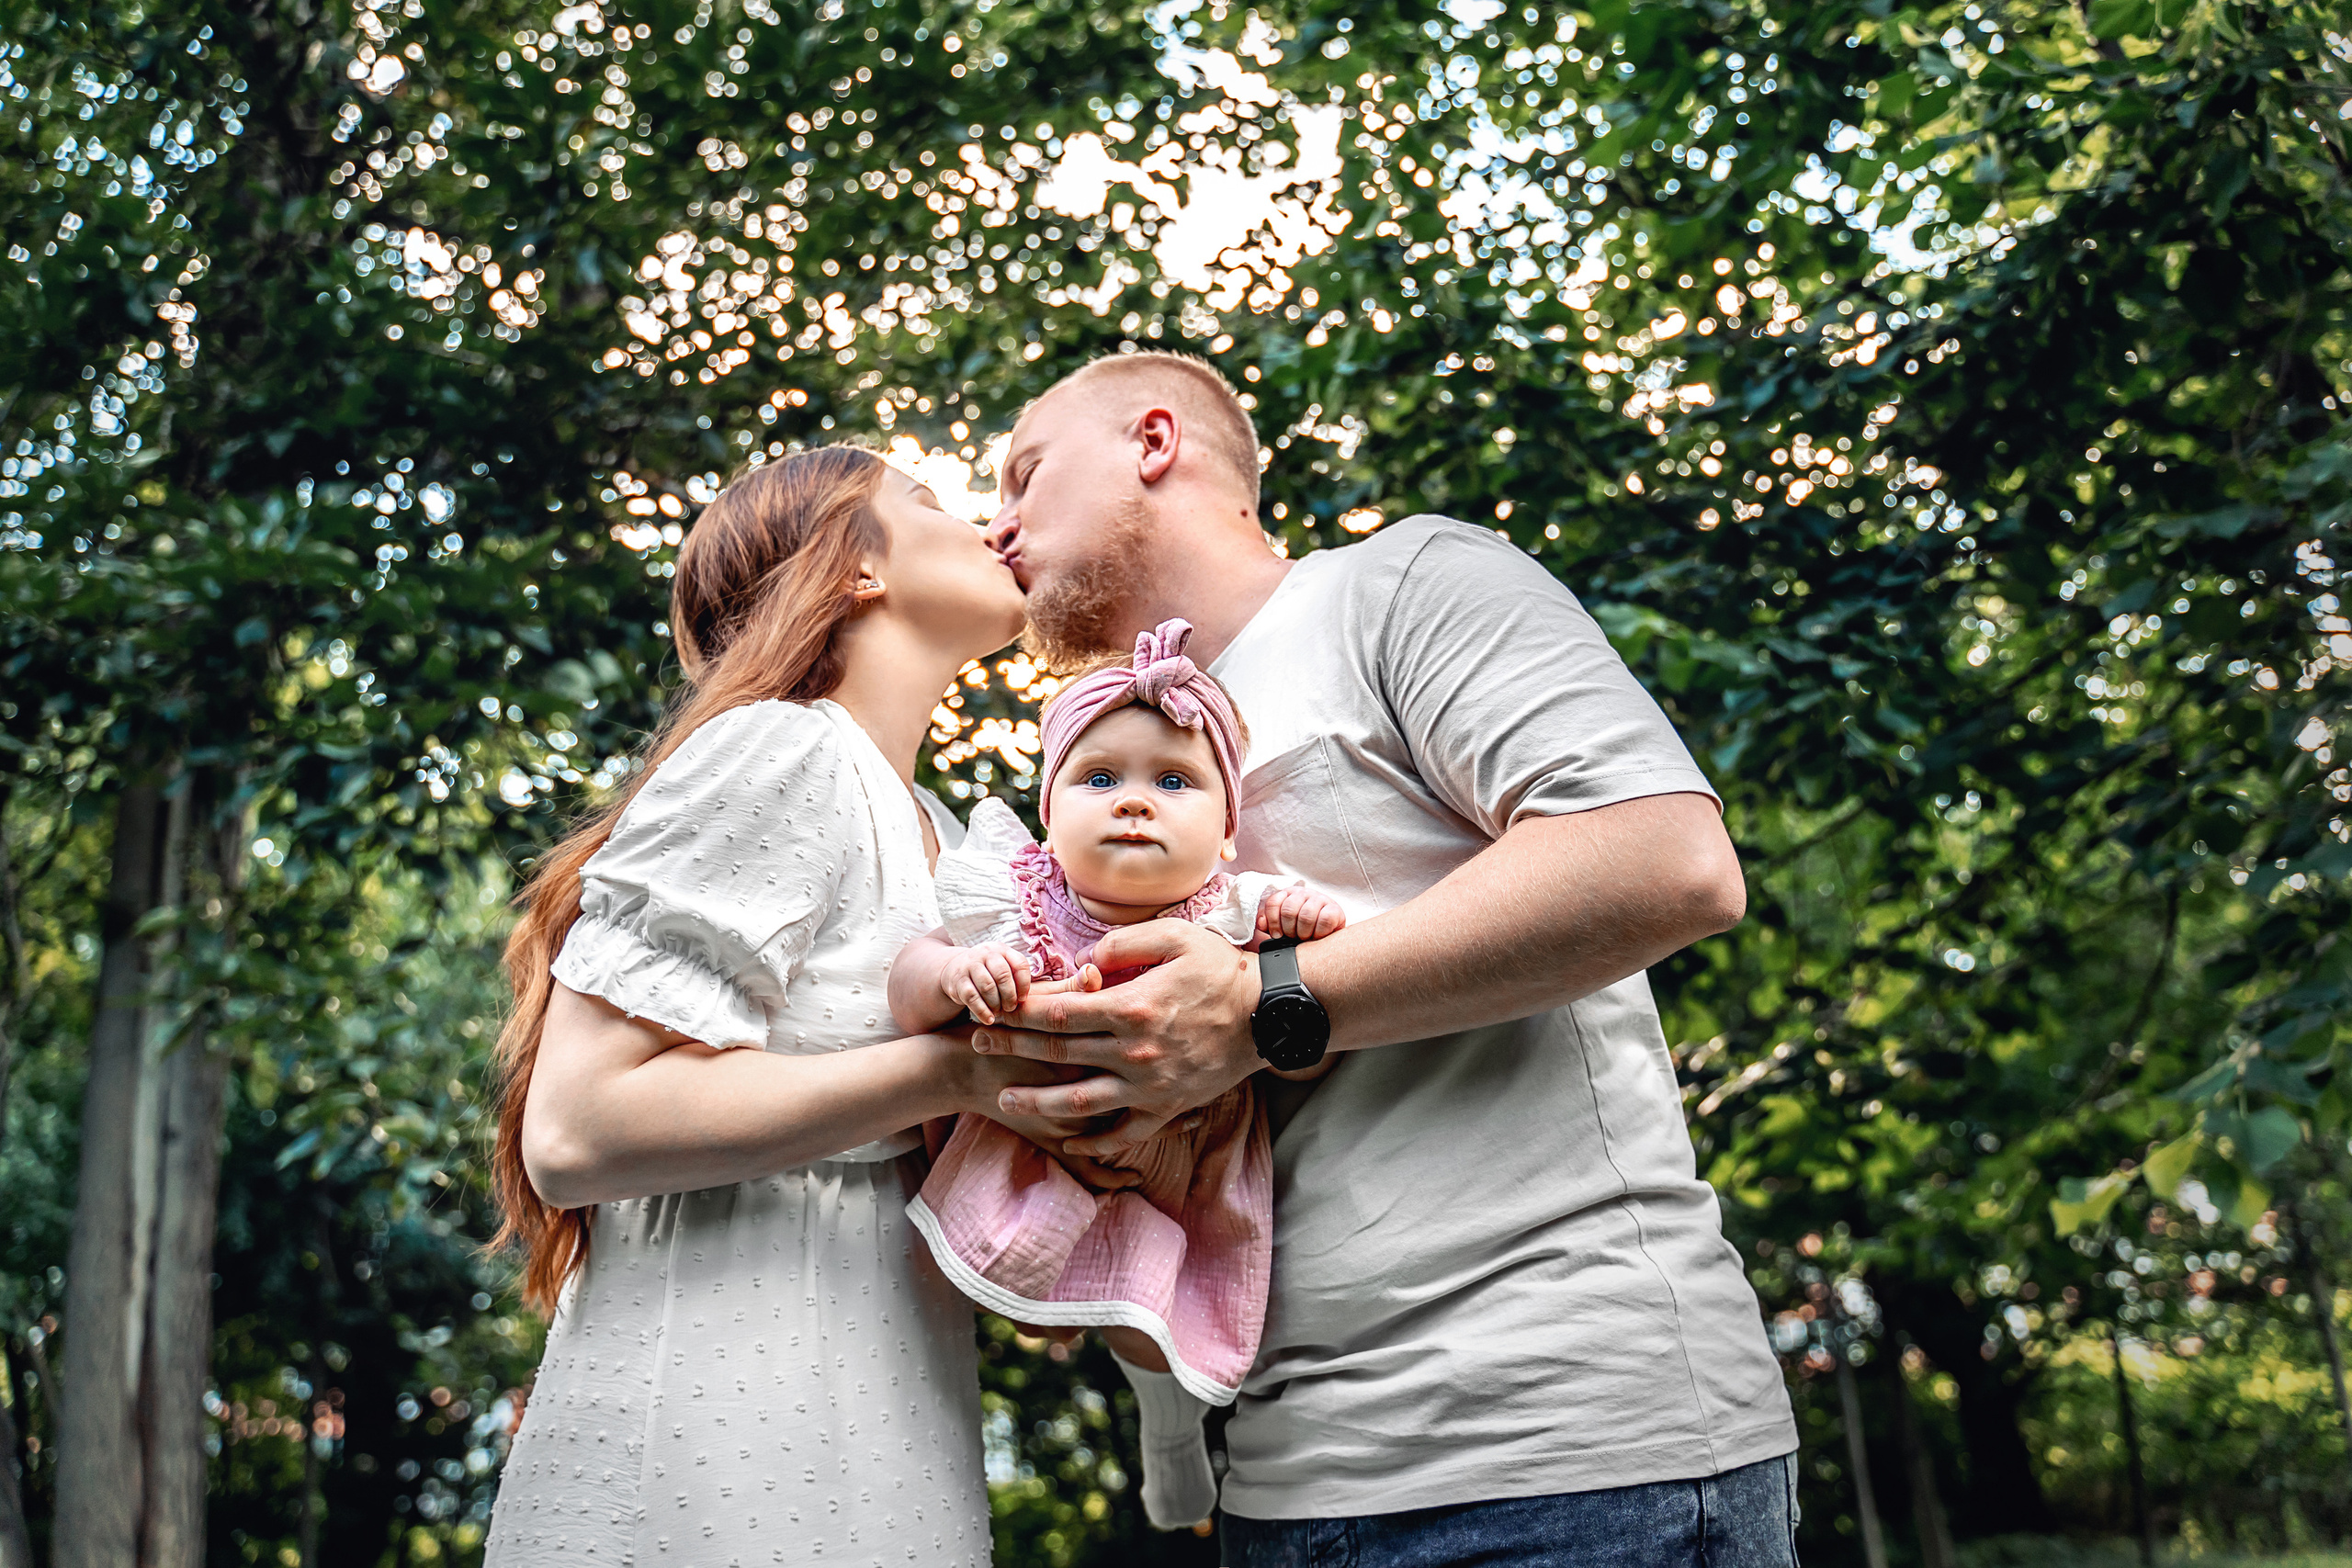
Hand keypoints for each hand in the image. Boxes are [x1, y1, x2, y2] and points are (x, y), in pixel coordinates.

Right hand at [938, 942, 1030, 1024]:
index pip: (1019, 964)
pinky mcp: (957, 981)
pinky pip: (972, 997)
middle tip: (1011, 1008)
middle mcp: (985, 953)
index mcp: (1001, 949)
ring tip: (999, 1012)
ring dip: (996, 1003)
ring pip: (987, 986)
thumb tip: (1028, 998)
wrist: (955, 970)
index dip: (1024, 984)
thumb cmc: (987, 973)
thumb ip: (1015, 977)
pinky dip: (982, 1011)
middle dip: (1009, 995)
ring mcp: (969, 965)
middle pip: (1003, 975)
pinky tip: (989, 1019)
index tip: (1023, 999)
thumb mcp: (1002, 967)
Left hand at [974, 919, 1262, 1157]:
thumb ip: (1120, 945)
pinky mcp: (1168, 1107)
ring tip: (1006, 1098)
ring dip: (1038, 1101)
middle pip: (1058, 1054)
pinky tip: (1067, 1139)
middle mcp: (1133, 1052)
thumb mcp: (1174, 937)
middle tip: (976, 1047)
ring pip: (1080, 1101)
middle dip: (1012, 1050)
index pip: (1058, 1013)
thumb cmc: (1221, 969)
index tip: (992, 1010)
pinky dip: (1093, 1140)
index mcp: (1130, 1007)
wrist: (1269, 1015)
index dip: (1018, 1013)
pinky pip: (1123, 1132)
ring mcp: (1149, 1086)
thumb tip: (1079, 962)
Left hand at [1256, 885, 1345, 940]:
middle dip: (1289, 930)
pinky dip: (1319, 932)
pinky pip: (1324, 920)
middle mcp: (1303, 893)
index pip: (1273, 902)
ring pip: (1306, 915)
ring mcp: (1320, 899)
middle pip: (1288, 910)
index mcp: (1287, 895)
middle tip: (1293, 937)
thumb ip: (1267, 924)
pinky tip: (1318, 936)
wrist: (1327, 938)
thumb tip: (1261, 922)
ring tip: (1305, 937)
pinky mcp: (1335, 909)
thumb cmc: (1301, 931)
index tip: (1277, 935)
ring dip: (1303, 932)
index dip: (1272, 922)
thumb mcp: (1281, 928)